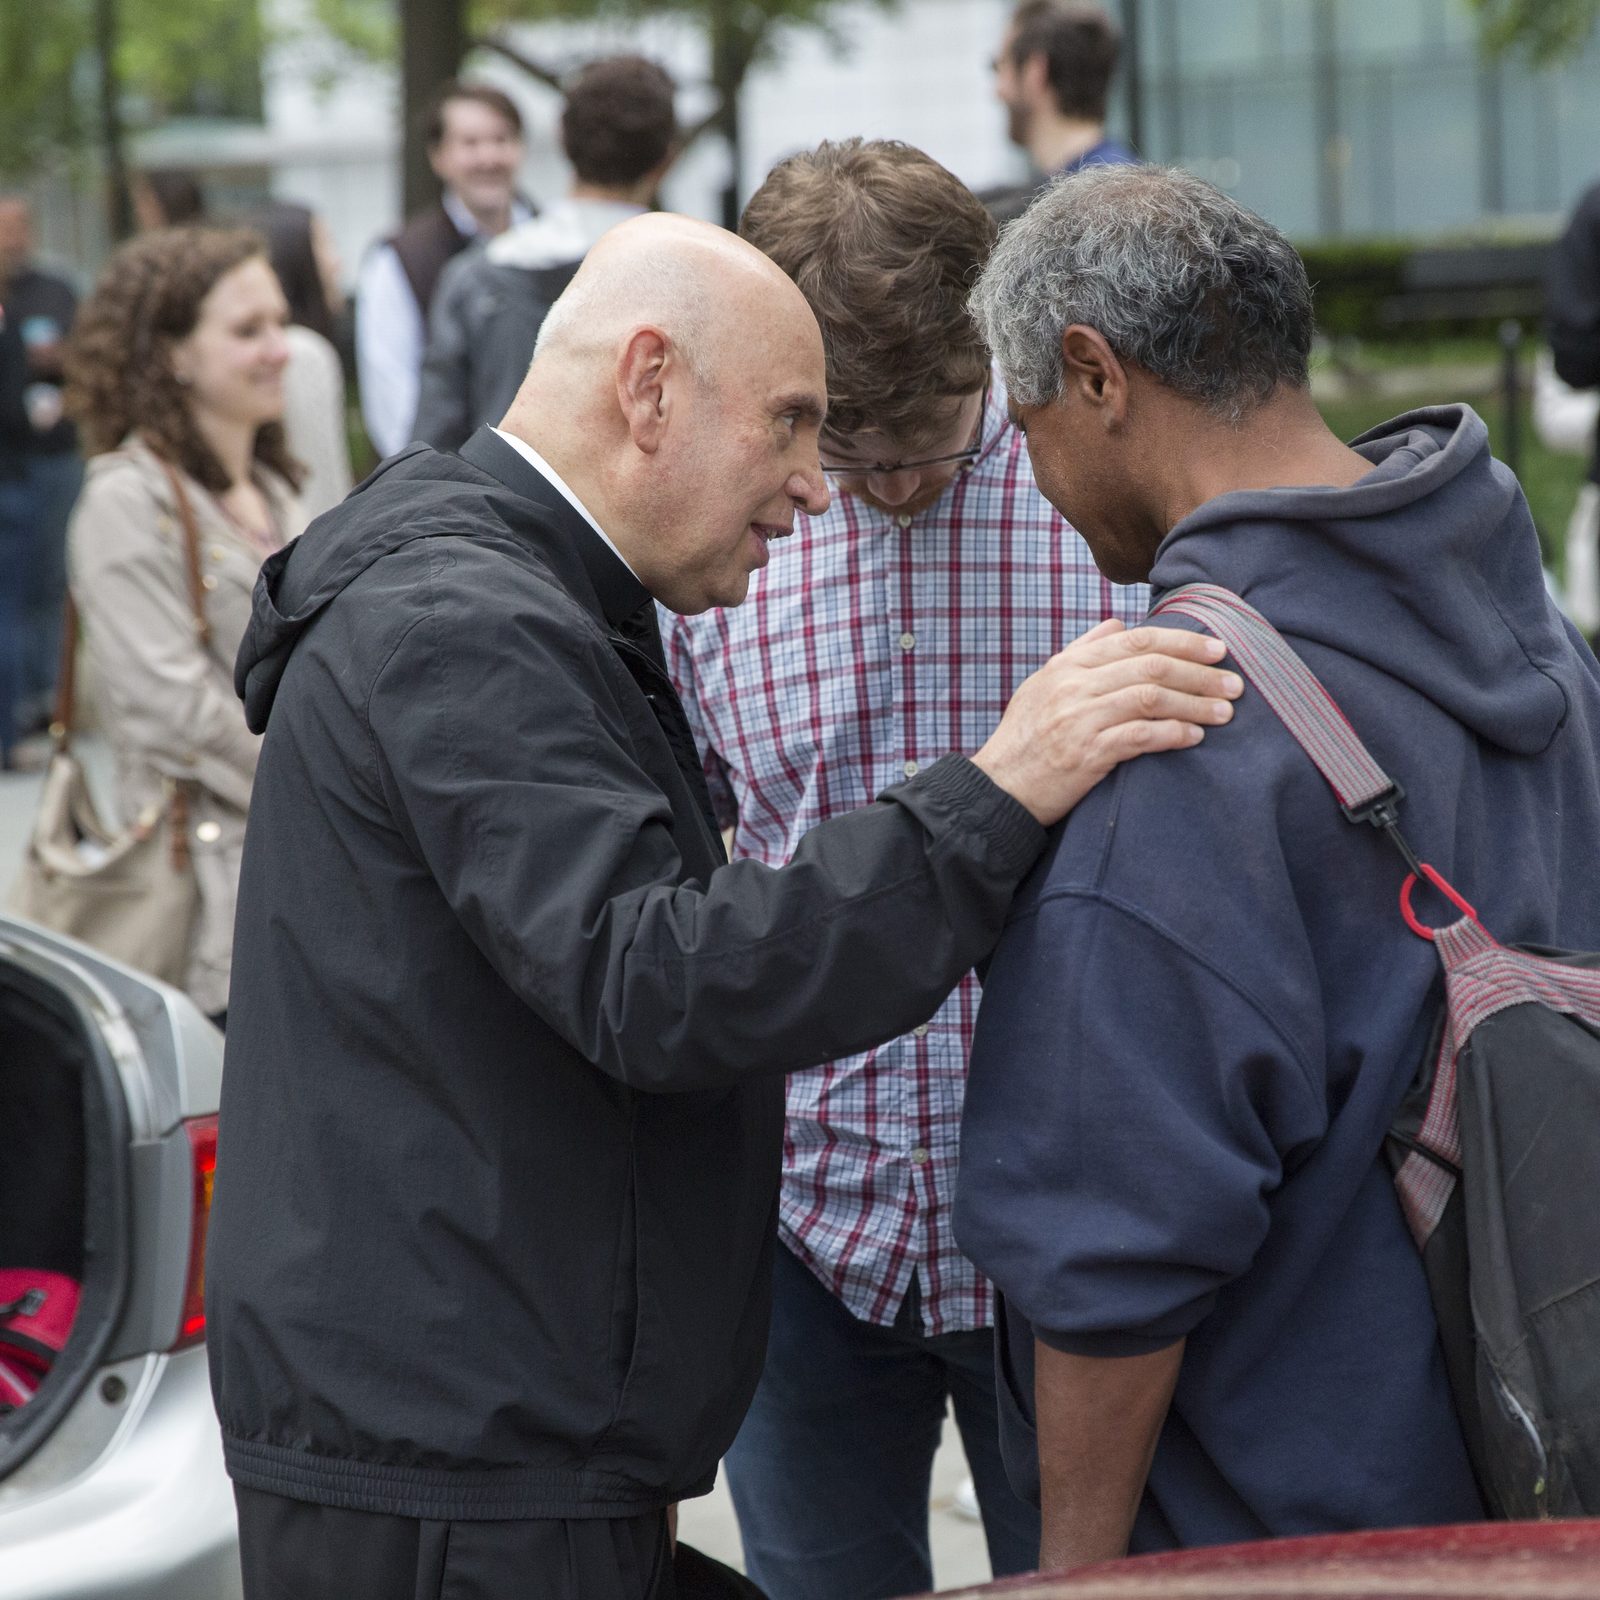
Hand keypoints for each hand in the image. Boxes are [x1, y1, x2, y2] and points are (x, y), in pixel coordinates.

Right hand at [972, 620, 1240, 826]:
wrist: (999, 788)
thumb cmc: (1025, 738)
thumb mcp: (1044, 684)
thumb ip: (1081, 652)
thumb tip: (1118, 625)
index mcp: (1067, 666)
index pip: (1134, 640)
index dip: (1181, 641)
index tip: (1217, 649)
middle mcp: (1073, 687)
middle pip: (1149, 666)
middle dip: (1199, 672)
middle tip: (1234, 681)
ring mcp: (1079, 720)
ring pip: (1150, 698)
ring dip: (1195, 703)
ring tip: (1226, 712)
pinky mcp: (1086, 755)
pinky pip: (1140, 737)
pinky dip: (1173, 734)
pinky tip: (1195, 736)